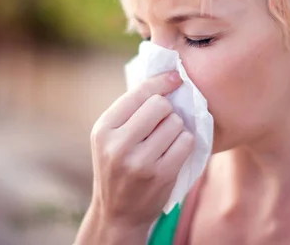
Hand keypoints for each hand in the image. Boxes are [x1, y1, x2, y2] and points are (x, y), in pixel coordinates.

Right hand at [75, 71, 193, 244]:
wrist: (118, 213)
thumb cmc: (118, 167)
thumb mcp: (110, 137)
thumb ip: (131, 110)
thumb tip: (165, 77)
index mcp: (103, 128)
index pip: (139, 93)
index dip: (161, 81)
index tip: (176, 77)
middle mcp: (118, 144)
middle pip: (160, 105)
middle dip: (167, 110)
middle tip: (162, 123)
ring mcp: (139, 161)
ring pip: (176, 123)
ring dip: (177, 128)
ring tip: (165, 141)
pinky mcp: (160, 174)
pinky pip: (186, 141)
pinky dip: (185, 143)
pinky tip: (174, 151)